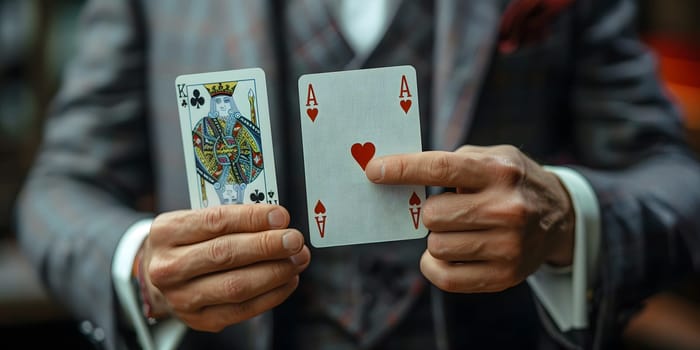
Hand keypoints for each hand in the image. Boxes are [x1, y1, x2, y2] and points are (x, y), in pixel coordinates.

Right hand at [139, 204, 309, 331]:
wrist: (158, 278)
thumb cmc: (186, 243)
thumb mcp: (194, 220)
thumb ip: (230, 218)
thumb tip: (275, 221)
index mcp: (167, 232)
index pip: (215, 221)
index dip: (252, 218)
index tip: (280, 216)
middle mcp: (168, 267)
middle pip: (225, 254)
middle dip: (267, 246)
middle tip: (294, 240)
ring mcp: (182, 297)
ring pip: (236, 286)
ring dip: (274, 272)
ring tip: (296, 260)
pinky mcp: (200, 319)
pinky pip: (242, 310)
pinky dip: (271, 295)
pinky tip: (288, 280)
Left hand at [365, 145, 574, 292]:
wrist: (560, 217)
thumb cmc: (511, 182)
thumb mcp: (491, 158)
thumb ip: (450, 163)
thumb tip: (398, 176)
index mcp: (499, 171)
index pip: (440, 168)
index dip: (401, 169)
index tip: (374, 170)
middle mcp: (507, 208)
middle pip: (432, 216)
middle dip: (430, 213)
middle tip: (447, 210)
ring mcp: (508, 245)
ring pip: (436, 246)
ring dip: (437, 238)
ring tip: (459, 230)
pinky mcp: (505, 275)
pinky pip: (445, 277)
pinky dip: (435, 266)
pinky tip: (449, 253)